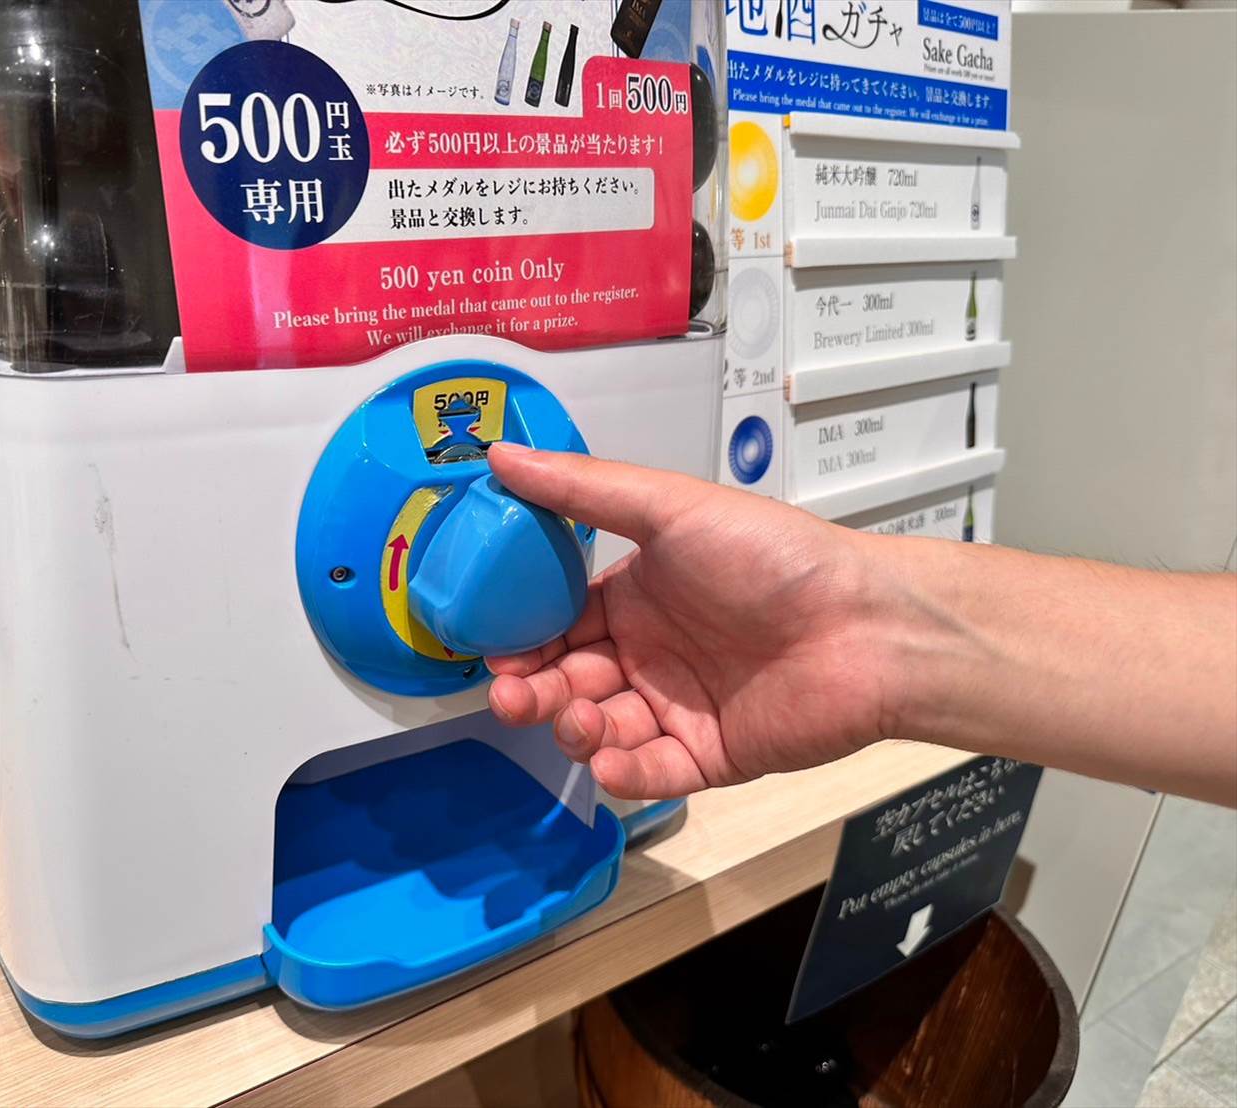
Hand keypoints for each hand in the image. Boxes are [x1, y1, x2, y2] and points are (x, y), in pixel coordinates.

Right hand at [484, 443, 896, 799]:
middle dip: (532, 690)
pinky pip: (650, 773)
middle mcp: (650, 651)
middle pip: (568, 679)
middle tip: (512, 695)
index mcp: (637, 594)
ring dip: (574, 729)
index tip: (488, 646)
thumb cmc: (774, 558)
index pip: (558, 620)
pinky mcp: (708, 757)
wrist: (866, 627)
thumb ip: (582, 488)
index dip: (520, 636)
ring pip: (600, 729)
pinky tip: (612, 760)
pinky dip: (623, 774)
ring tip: (577, 717)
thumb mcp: (671, 508)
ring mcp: (677, 707)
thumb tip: (497, 457)